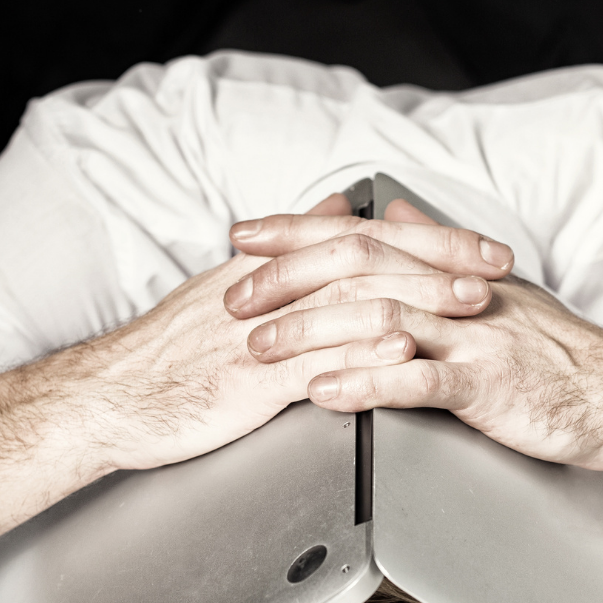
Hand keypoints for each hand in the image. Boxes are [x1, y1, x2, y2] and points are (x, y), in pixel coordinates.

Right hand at [0, 194, 512, 540]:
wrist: (106, 399)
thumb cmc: (168, 355)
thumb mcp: (229, 287)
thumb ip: (290, 246)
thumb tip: (338, 204)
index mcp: (270, 268)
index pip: (362, 235)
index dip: (429, 240)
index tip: (481, 246)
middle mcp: (270, 290)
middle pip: (369, 258)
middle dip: (442, 262)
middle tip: (497, 267)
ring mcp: (261, 334)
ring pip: (351, 303)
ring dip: (419, 300)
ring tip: (470, 306)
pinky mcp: (248, 381)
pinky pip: (313, 360)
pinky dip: (362, 350)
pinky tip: (400, 350)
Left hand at [233, 202, 602, 556]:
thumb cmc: (556, 356)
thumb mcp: (495, 292)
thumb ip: (437, 254)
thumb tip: (395, 216)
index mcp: (451, 269)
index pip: (362, 234)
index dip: (297, 232)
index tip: (244, 234)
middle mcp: (457, 292)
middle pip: (358, 265)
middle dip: (286, 277)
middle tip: (232, 295)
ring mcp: (472, 336)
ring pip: (378, 318)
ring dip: (311, 331)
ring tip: (259, 347)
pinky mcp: (487, 385)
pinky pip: (417, 380)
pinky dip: (365, 382)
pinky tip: (324, 392)